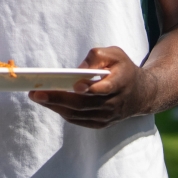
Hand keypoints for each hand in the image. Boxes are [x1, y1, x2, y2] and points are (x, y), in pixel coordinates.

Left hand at [28, 47, 152, 128]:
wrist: (141, 94)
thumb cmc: (123, 69)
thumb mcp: (115, 54)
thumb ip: (97, 56)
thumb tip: (78, 70)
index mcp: (121, 83)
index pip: (105, 89)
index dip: (91, 89)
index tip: (75, 85)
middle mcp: (114, 103)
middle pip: (83, 104)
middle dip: (58, 99)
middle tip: (36, 93)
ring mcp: (107, 116)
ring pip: (78, 114)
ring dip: (56, 107)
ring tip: (36, 97)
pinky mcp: (101, 123)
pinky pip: (79, 120)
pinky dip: (63, 113)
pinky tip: (49, 104)